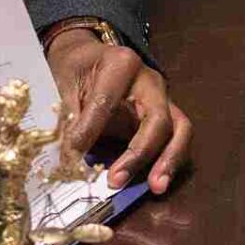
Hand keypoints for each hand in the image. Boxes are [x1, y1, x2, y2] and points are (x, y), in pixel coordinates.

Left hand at [44, 25, 192, 193]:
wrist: (89, 58)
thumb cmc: (78, 68)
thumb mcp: (65, 84)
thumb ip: (70, 118)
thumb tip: (70, 156)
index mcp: (121, 64)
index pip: (108, 102)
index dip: (90, 131)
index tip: (73, 154)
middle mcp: (149, 81)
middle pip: (157, 118)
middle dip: (139, 153)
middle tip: (117, 181)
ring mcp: (162, 98)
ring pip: (179, 130)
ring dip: (169, 161)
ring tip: (156, 186)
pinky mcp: (166, 116)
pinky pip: (177, 139)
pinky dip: (168, 161)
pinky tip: (156, 181)